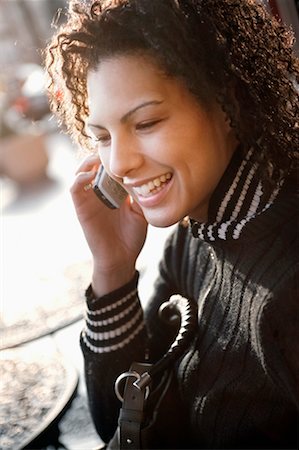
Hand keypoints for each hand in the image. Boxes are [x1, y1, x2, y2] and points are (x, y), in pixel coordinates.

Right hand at [70, 155, 147, 294]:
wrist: (120, 258)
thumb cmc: (132, 237)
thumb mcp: (141, 211)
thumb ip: (140, 194)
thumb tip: (144, 175)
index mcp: (115, 190)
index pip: (111, 166)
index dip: (116, 156)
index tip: (126, 149)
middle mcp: (101, 191)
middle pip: (95, 163)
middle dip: (102, 154)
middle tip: (112, 149)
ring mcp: (90, 198)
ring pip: (82, 170)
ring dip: (89, 162)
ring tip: (100, 158)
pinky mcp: (81, 207)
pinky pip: (75, 188)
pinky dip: (80, 177)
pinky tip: (92, 175)